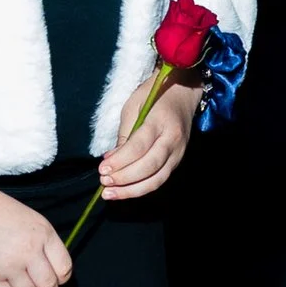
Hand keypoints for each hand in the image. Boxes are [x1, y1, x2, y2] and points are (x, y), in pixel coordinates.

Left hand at [100, 82, 197, 200]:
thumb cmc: (154, 96)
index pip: (139, 146)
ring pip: (157, 179)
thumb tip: (111, 160)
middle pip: (149, 166)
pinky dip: (141, 188)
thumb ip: (124, 134)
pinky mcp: (178, 161)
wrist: (183, 92)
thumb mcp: (133, 106)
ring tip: (111, 193)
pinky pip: (159, 179)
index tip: (102, 169)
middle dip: (124, 178)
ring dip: (132, 190)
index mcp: (160, 122)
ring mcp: (178, 152)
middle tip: (104, 182)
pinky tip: (124, 190)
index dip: (120, 161)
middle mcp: (173, 140)